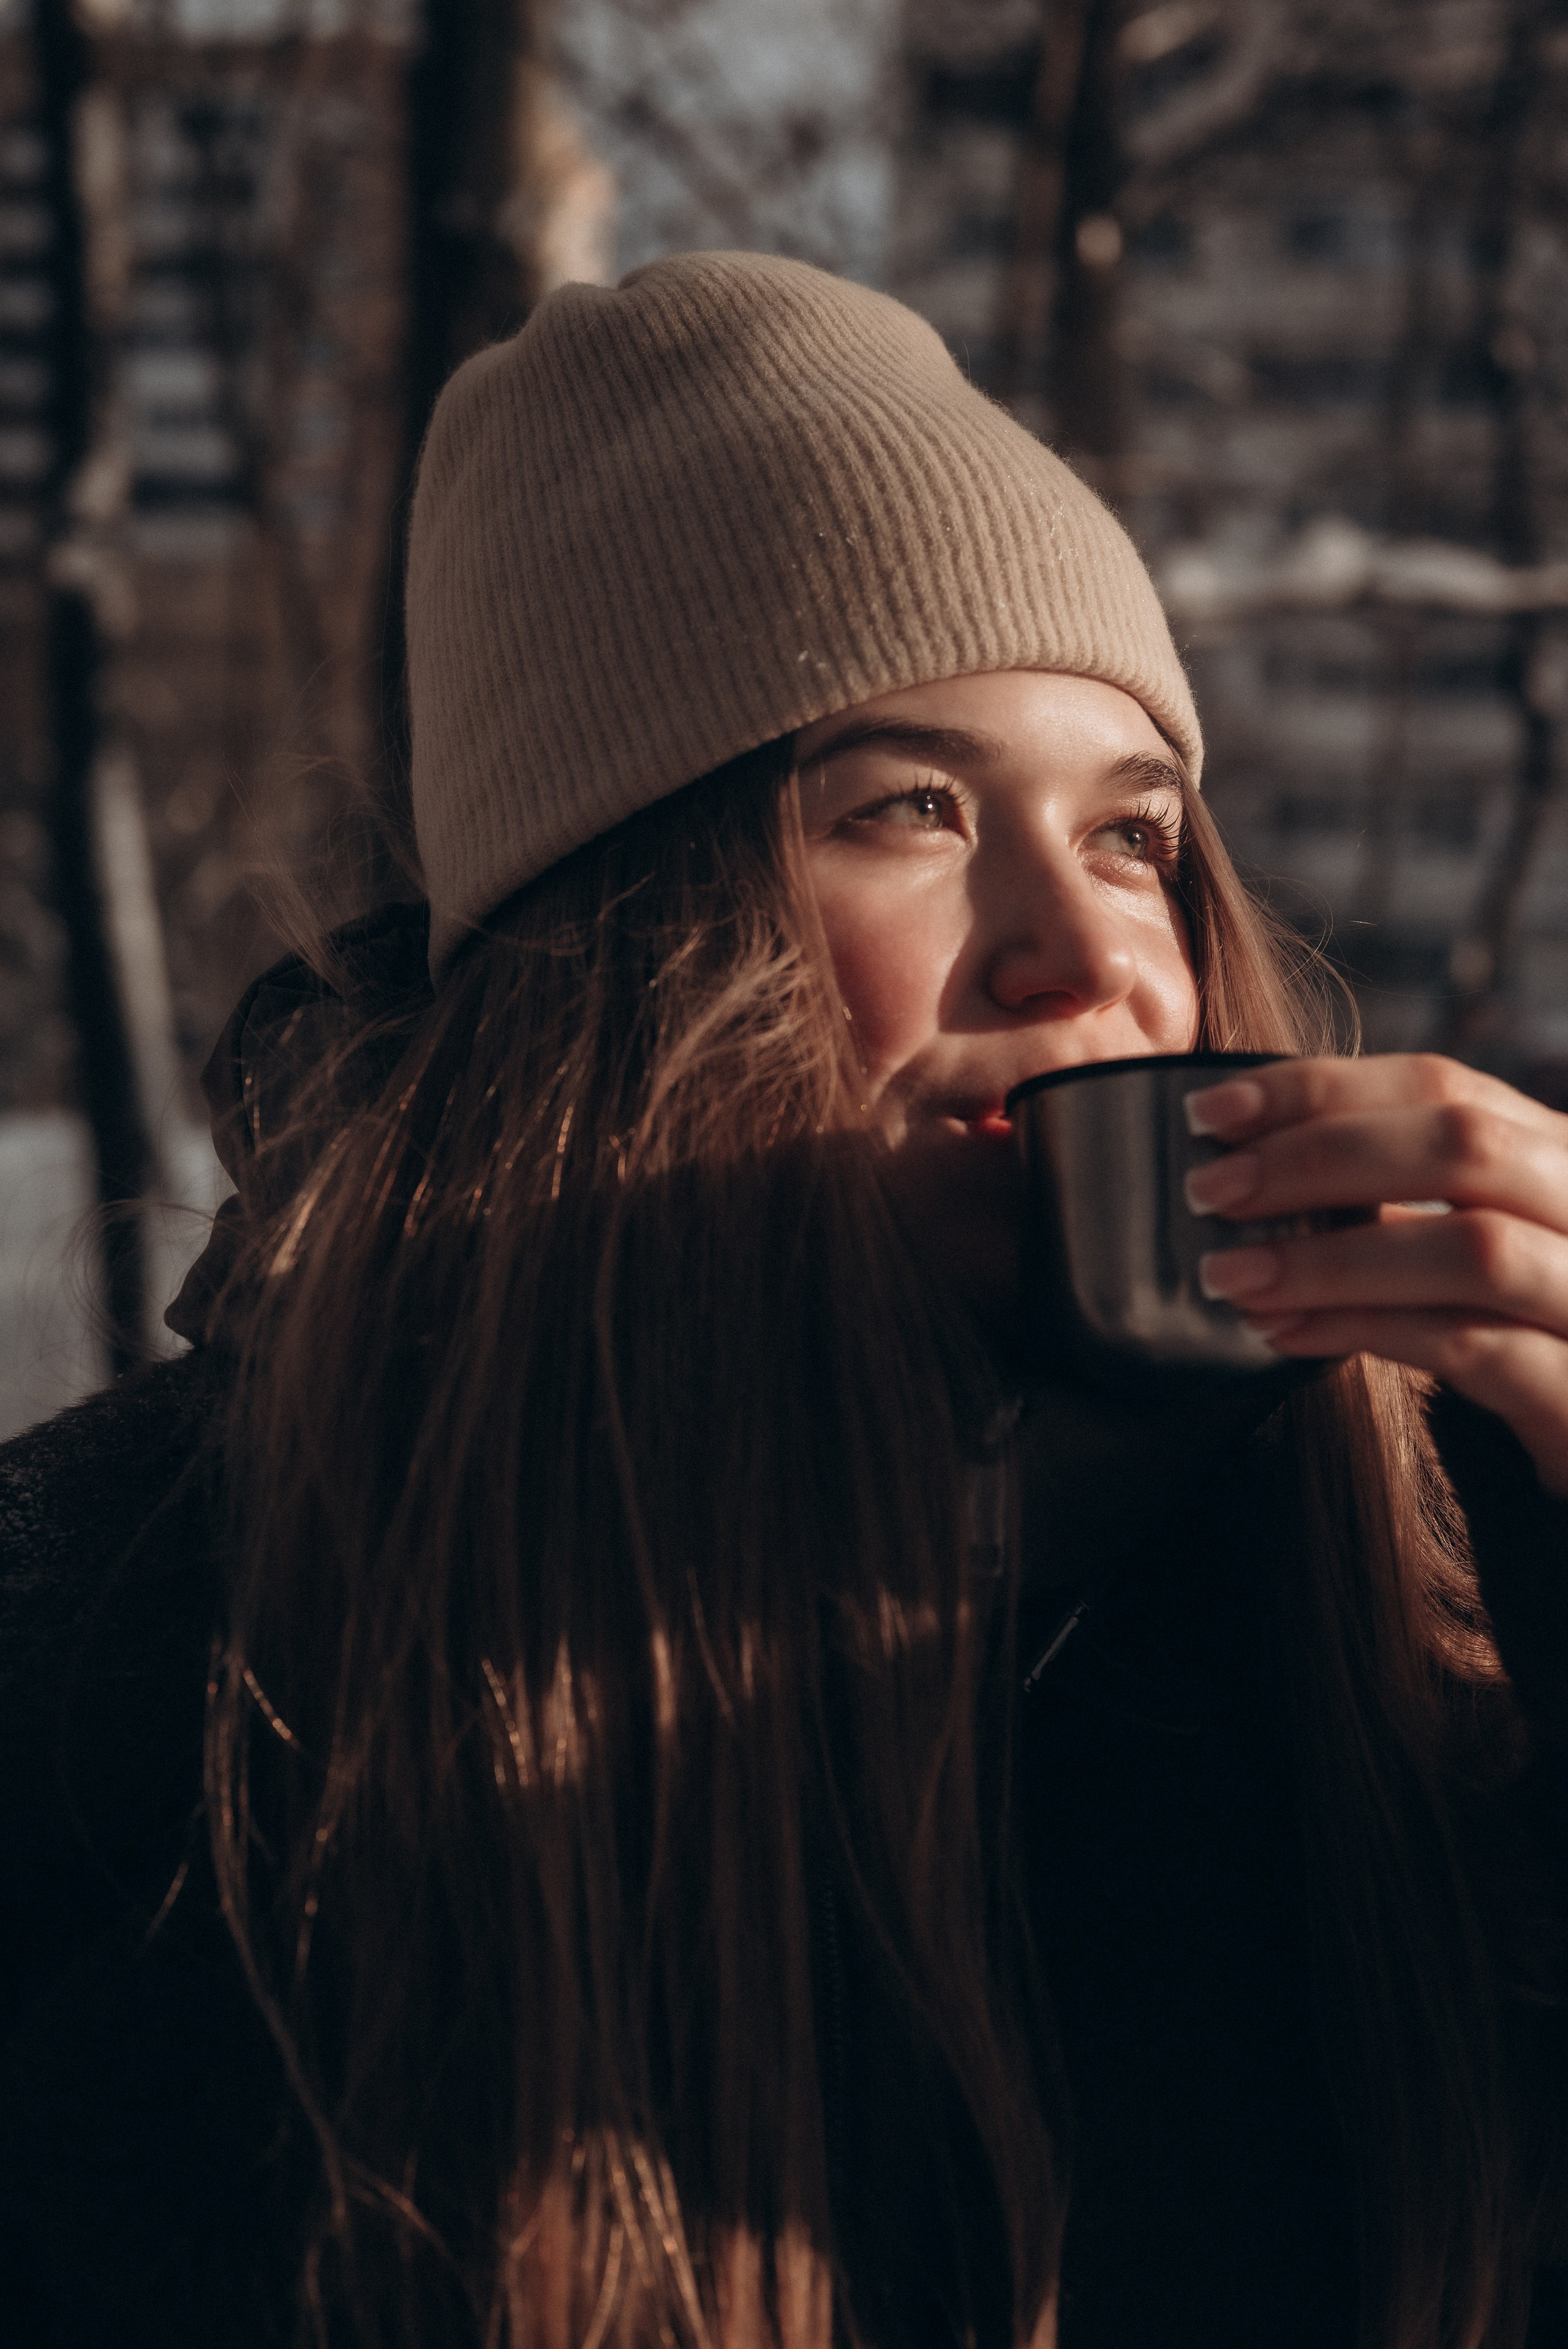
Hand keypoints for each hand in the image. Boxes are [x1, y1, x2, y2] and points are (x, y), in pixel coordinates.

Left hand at [1183, 1055, 1567, 1495]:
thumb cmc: (1526, 1341)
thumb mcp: (1476, 1249)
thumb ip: (1400, 1201)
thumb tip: (1252, 1169)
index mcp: (1558, 1155)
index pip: (1443, 1086)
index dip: (1321, 1089)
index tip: (1213, 1110)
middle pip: (1462, 1143)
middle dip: (1316, 1157)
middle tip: (1210, 1190)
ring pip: (1471, 1248)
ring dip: (1330, 1256)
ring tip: (1230, 1273)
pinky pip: (1472, 1347)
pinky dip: (1365, 1332)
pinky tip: (1285, 1333)